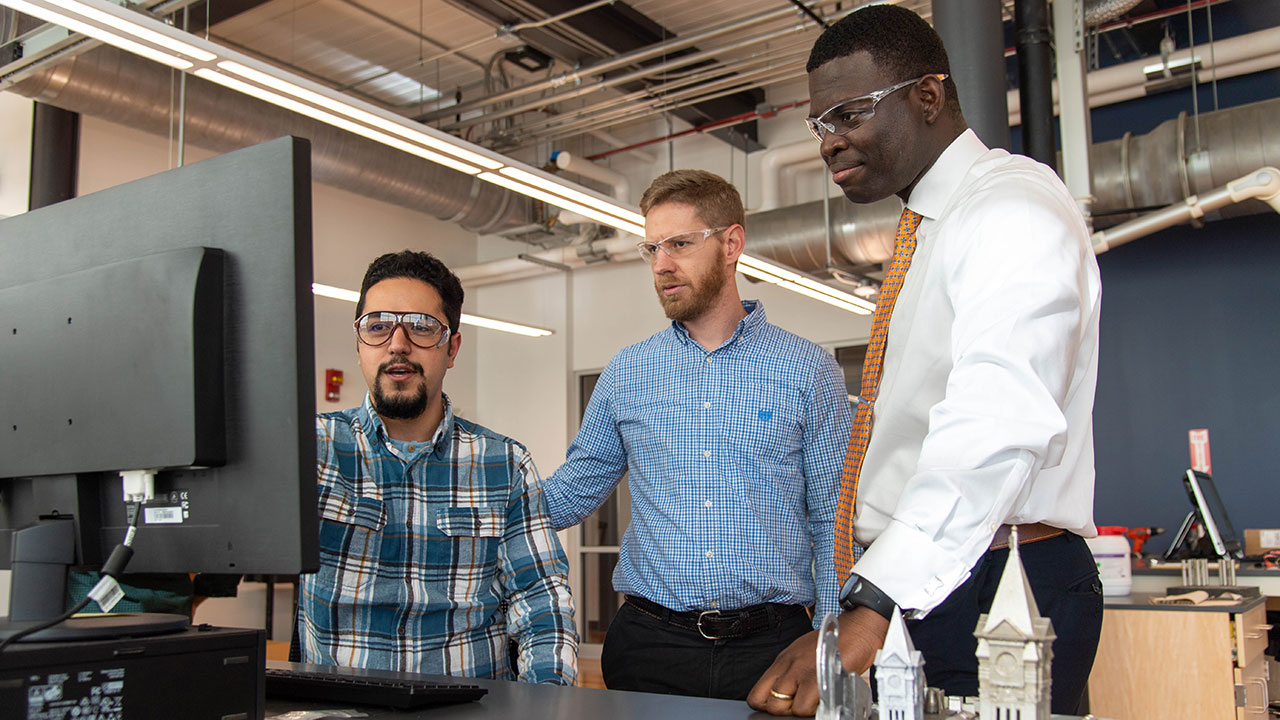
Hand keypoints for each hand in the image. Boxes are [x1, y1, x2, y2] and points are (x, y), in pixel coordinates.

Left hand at [746, 607, 890, 715]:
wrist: (858, 628)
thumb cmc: (834, 641)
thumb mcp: (803, 653)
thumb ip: (792, 673)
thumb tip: (787, 695)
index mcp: (782, 661)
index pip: (757, 693)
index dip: (768, 704)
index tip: (783, 705)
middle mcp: (788, 666)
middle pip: (768, 703)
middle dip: (783, 710)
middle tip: (799, 704)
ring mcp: (802, 672)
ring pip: (784, 708)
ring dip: (799, 710)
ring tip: (813, 702)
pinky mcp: (818, 680)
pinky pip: (805, 707)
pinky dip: (814, 710)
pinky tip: (824, 700)